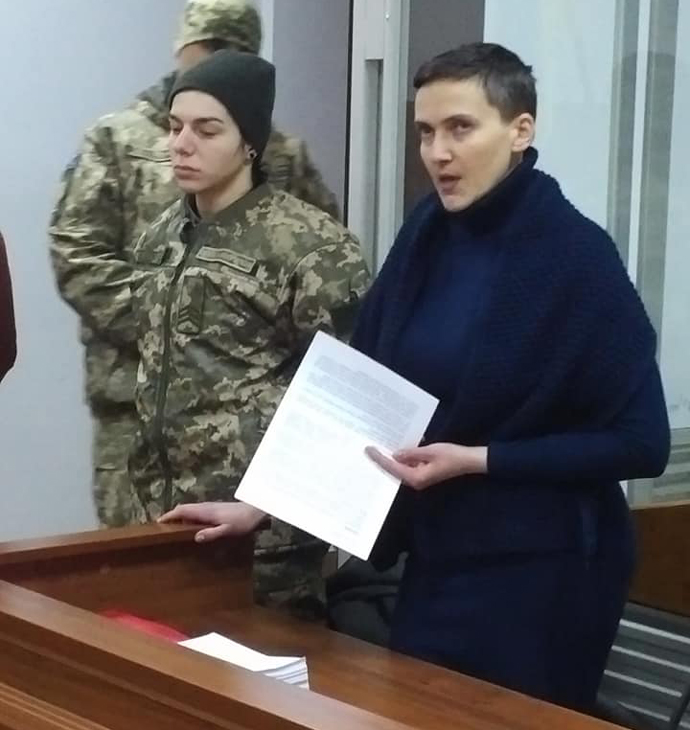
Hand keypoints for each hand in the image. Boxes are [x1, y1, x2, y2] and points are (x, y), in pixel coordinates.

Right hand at [158, 501, 266, 542]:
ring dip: (180, 516)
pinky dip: (189, 517)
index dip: (170, 515)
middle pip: (184, 508)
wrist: (255, 510)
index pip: (183, 510)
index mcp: (206, 511)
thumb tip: (195, 537)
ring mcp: (210, 506)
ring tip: (173, 528)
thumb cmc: (242, 521)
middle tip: (162, 527)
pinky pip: (197, 511)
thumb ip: (212, 533)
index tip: (158, 521)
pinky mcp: (215, 509)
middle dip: (172, 515)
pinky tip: (191, 526)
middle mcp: (206, 507)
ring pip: (191, 509)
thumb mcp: (228, 530)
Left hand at [365, 443, 487, 490]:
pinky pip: (407, 466)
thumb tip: (394, 454)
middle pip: (393, 471)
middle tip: (368, 449)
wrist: (469, 461)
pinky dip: (400, 458)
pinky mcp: (423, 473)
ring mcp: (419, 478)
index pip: (392, 467)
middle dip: (381, 460)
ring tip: (378, 448)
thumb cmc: (452, 456)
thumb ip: (411, 453)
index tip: (368, 449)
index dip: (380, 458)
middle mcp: (415, 481)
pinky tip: (395, 449)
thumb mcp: (430, 451)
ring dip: (390, 459)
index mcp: (416, 477)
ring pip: (399, 469)